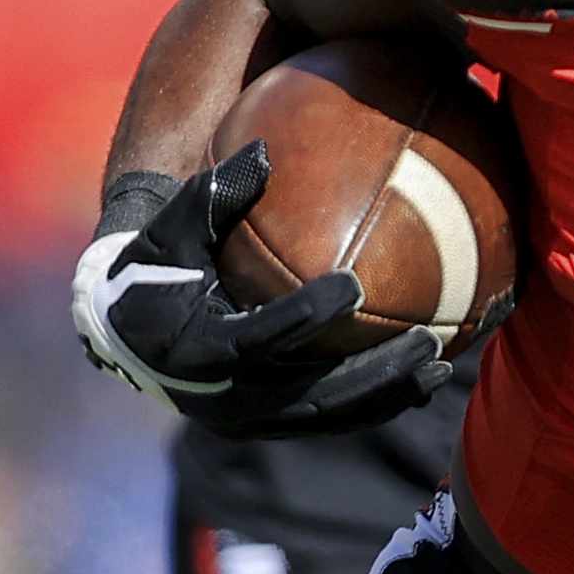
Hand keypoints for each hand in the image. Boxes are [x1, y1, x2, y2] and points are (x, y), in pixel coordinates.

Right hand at [72, 144, 452, 437]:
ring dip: (390, 394)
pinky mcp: (271, 425)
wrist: (131, 332)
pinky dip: (380, 403)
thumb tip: (263, 149)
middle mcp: (221, 399)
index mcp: (193, 350)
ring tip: (442, 366)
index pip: (257, 338)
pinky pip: (333, 419)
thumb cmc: (158, 265)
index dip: (305, 316)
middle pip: (310, 394)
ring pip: (330, 416)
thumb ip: (214, 193)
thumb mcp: (173, 228)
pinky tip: (428, 379)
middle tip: (426, 339)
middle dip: (373, 372)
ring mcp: (249, 420)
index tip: (354, 285)